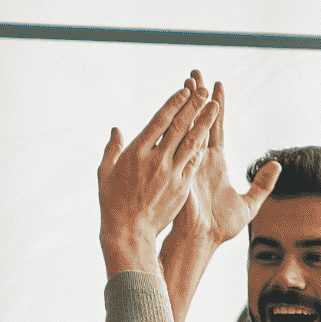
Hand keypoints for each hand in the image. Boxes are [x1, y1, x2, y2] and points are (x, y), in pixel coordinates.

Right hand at [98, 81, 217, 274]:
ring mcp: (171, 173)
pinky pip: (193, 163)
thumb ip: (112, 149)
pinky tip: (209, 136)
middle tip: (205, 91)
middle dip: (193, 106)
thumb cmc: (112, 201)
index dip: (174, 104)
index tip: (184, 90)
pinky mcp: (181, 187)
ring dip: (204, 122)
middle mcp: (156, 159)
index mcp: (136, 151)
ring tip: (214, 107)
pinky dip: (201, 148)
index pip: (160, 120)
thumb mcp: (106, 172)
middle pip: (179, 127)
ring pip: (191, 142)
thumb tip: (117, 130)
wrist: (129, 231)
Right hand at [169, 74, 280, 250]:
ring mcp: (189, 160)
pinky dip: (184, 121)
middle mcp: (201, 157)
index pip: (215, 127)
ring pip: (190, 123)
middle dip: (197, 95)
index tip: (216, 84)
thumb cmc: (222, 226)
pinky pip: (184, 140)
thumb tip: (277, 165)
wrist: (202, 240)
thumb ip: (263, 184)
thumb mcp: (250, 204)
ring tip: (189, 78)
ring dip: (189, 100)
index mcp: (214, 163)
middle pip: (199, 118)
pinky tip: (182, 102)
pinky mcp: (183, 167)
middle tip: (194, 72)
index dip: (216, 106)